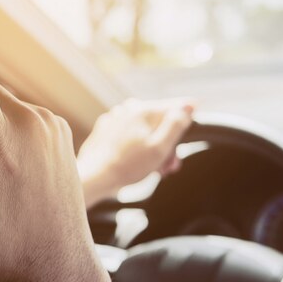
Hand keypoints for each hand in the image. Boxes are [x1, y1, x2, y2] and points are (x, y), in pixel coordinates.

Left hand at [78, 98, 193, 207]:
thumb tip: (189, 105)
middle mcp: (129, 108)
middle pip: (159, 121)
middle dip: (168, 142)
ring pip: (144, 128)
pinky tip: (136, 163)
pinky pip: (129, 133)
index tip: (189, 132)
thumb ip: (176, 125)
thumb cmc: (128, 165)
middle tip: (170, 166)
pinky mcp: (106, 129)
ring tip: (154, 169)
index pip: (176, 107)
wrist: (94, 176)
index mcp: (145, 110)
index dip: (186, 120)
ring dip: (153, 146)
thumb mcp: (160, 148)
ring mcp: (116, 117)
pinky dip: (136, 145)